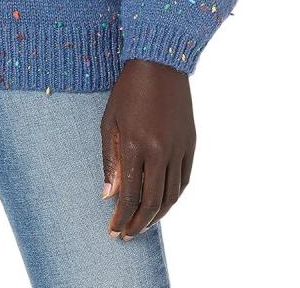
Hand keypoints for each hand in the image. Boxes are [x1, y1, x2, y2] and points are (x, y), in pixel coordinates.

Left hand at [100, 59, 195, 239]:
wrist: (159, 63)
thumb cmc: (128, 90)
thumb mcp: (109, 121)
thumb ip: (110, 160)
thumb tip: (109, 195)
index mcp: (135, 145)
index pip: (129, 195)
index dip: (121, 218)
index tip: (113, 230)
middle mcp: (159, 151)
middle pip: (152, 202)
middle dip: (138, 224)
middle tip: (127, 235)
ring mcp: (178, 148)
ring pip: (171, 195)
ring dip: (158, 215)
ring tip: (143, 224)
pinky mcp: (191, 144)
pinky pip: (184, 180)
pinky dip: (174, 197)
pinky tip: (163, 203)